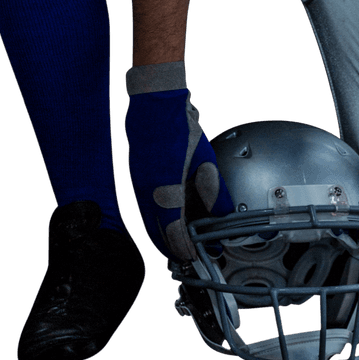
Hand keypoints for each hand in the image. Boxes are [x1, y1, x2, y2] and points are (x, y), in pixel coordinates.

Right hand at [124, 62, 233, 260]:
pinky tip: (168, 218)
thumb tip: (223, 215)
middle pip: (157, 233)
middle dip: (173, 248)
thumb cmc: (180, 127)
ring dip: (164, 234)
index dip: (185, 248)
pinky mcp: (136, 177)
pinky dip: (157, 219)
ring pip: (150, 221)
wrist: (154, 103)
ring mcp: (138, 186)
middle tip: (189, 255)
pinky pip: (145, 208)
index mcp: (165, 191)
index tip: (195, 256)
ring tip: (180, 241)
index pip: (173, 232)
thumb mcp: (206, 160)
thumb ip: (215, 191)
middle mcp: (147, 193)